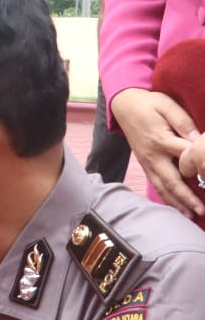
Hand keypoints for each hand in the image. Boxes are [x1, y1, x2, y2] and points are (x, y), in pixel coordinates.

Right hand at [111, 87, 203, 215]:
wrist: (124, 105)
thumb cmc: (148, 104)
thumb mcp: (166, 105)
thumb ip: (182, 120)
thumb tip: (197, 138)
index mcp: (160, 140)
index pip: (184, 156)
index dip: (199, 165)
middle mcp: (153, 155)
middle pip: (171, 180)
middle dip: (186, 197)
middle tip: (201, 211)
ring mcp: (147, 162)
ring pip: (162, 187)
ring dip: (176, 202)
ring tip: (190, 215)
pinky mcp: (144, 164)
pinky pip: (155, 184)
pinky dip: (166, 197)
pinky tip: (175, 206)